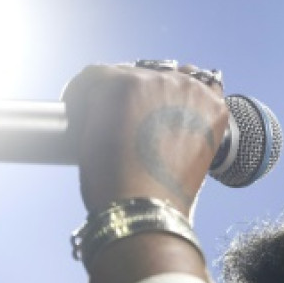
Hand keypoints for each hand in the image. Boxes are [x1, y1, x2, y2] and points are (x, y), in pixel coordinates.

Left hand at [62, 63, 229, 218]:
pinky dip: (78, 94)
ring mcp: (156, 82)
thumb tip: (144, 121)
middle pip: (149, 78)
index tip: (136, 117)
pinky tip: (73, 115)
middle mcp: (188, 87)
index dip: (153, 101)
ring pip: (120, 75)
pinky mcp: (124, 83)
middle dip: (129, 100)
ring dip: (104, 96)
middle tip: (111, 127)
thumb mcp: (186, 159)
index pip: (180, 84)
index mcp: (210, 106)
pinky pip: (92, 75)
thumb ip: (177, 130)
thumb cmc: (161, 197)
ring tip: (90, 124)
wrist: (145, 208)